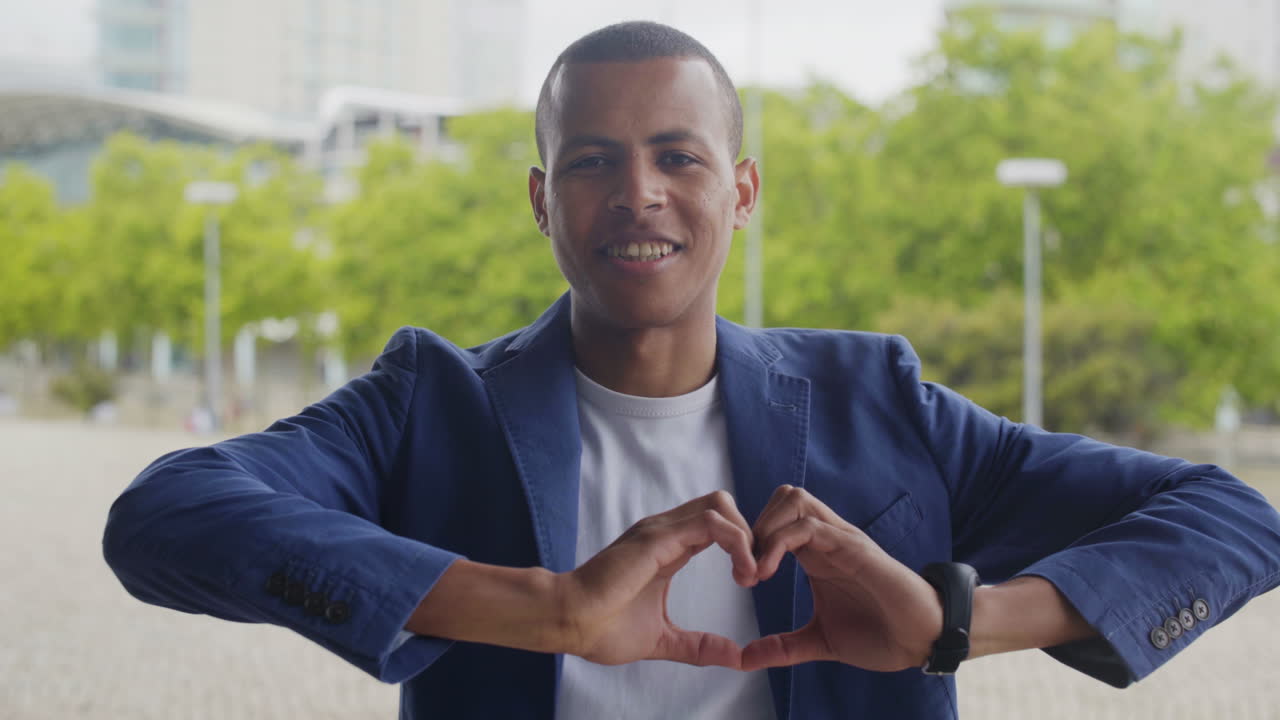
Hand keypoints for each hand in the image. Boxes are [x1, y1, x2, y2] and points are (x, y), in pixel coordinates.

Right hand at [555, 490, 757, 667]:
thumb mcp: (663, 640)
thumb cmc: (603, 628)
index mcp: (667, 547)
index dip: (742, 544)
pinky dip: (737, 541)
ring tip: (750, 574)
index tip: (751, 579)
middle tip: (754, 574)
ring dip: (746, 536)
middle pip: (722, 504)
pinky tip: (742, 572)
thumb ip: (698, 645)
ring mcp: (661, 530)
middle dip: (750, 533)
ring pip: (720, 505)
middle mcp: (666, 531)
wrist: (569, 621)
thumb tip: (734, 657)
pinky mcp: (659, 538)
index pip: (716, 523)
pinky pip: (711, 522)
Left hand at [741, 485, 942, 672]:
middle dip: (754, 526)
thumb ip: (783, 646)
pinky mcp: (855, 549)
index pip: (777, 518)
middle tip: (745, 568)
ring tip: (757, 570)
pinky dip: (779, 543)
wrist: (924, 639)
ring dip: (766, 529)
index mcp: (818, 554)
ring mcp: (842, 540)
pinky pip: (810, 527)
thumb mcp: (820, 641)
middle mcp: (829, 538)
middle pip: (784, 496)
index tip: (741, 578)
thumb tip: (745, 659)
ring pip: (795, 500)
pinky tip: (768, 574)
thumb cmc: (881, 634)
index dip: (751, 540)